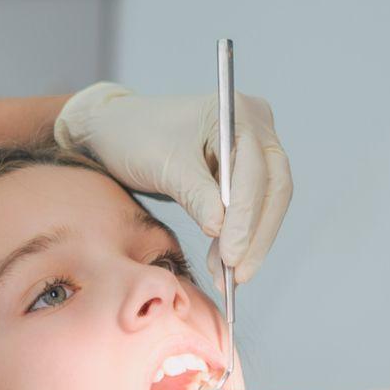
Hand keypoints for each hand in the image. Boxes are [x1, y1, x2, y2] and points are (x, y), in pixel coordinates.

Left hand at [56, 82, 292, 282]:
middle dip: (255, 235)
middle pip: (273, 189)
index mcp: (239, 113)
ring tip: (227, 276)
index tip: (232, 254)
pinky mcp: (241, 172)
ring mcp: (252, 149)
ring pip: (266, 203)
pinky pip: (251, 208)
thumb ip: (197, 195)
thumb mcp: (165, 165)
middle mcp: (256, 127)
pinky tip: (223, 263)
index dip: (247, 217)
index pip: (256, 172)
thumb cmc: (137, 136)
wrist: (117, 132)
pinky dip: (238, 236)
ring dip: (249, 242)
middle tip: (237, 273)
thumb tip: (221, 229)